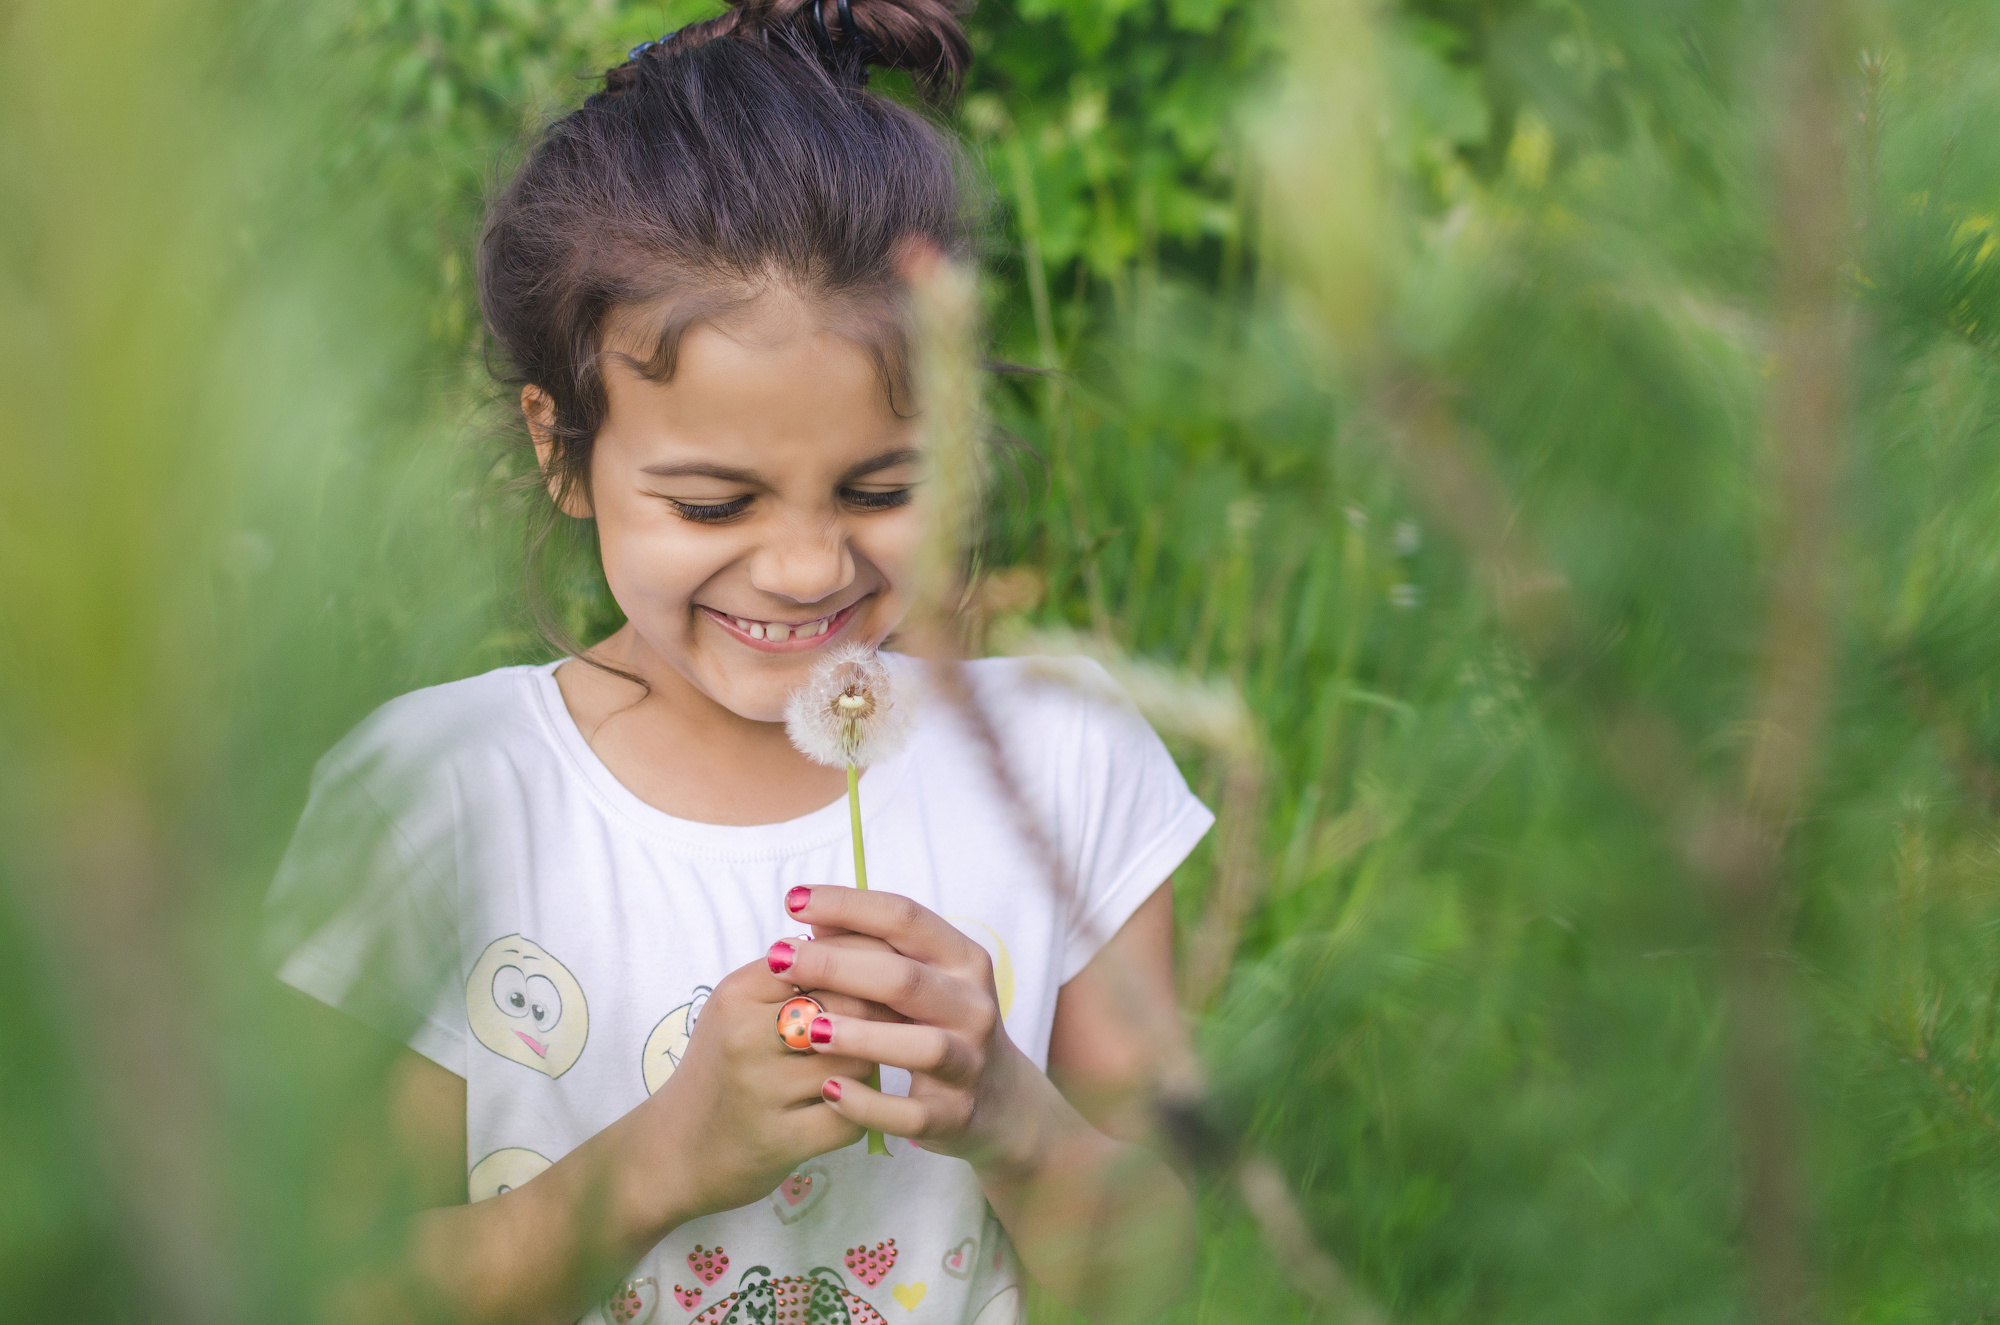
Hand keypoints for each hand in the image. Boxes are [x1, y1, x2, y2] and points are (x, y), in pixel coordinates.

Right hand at [637, 941, 880, 1217]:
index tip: (883, 979)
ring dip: (871, 1066)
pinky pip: (851, 1118)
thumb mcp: (741, 1007)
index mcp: (737, 993)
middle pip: (851, 1007)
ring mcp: (761, 1090)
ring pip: (858, 1062)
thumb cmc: (723, 1069)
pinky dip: (861, 1113)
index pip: (825, 960)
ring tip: (858, 1068)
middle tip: (885, 1027)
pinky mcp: (780, 1141)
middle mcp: (745, 1036)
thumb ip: (794, 971)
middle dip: (878, 1017)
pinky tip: (849, 1107)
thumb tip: (868, 935)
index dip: (867, 967)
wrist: (676, 1150)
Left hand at [772, 886, 1046, 1169]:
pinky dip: (871, 1104)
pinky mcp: (956, 1114)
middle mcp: (972, 1006)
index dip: (848, 905)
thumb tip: (813, 918)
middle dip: (837, 966)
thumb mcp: (920, 976)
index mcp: (962, 960)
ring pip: (921, 1046)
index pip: (905, 918)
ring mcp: (968, 1062)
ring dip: (862, 1036)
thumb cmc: (940, 1021)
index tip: (793, 900)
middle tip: (779, 959)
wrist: (998, 1098)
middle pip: (905, 979)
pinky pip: (913, 1113)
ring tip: (808, 1031)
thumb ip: (872, 946)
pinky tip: (830, 1092)